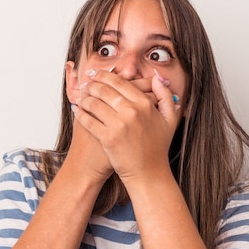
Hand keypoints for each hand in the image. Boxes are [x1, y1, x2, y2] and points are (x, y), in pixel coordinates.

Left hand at [72, 69, 181, 183]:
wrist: (149, 173)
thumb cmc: (158, 147)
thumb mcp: (170, 120)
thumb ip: (164, 96)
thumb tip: (156, 78)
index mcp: (145, 104)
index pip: (120, 82)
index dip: (105, 76)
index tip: (97, 75)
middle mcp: (132, 111)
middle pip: (104, 90)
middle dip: (92, 85)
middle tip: (86, 84)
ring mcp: (119, 125)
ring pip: (94, 103)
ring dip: (84, 98)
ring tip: (81, 98)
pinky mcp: (107, 138)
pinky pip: (88, 120)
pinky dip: (80, 114)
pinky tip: (78, 111)